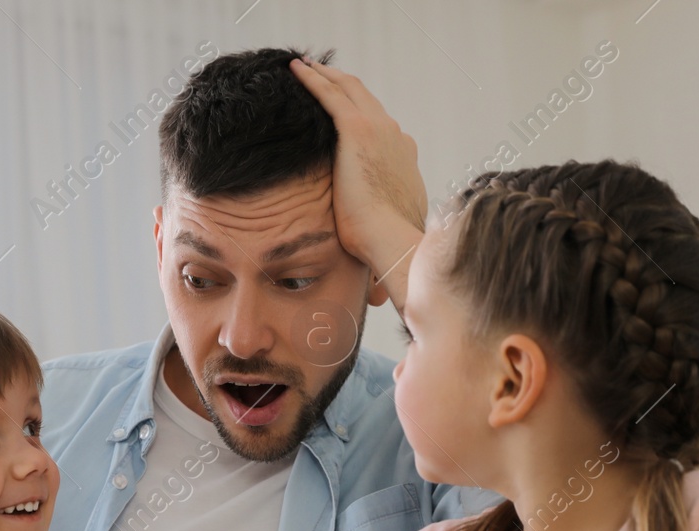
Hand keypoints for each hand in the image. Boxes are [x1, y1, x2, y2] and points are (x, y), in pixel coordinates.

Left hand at [289, 58, 426, 282]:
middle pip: (366, 103)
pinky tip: (295, 70)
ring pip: (348, 91)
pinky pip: (331, 95)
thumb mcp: (382, 243)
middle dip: (342, 87)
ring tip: (304, 66)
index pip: (381, 132)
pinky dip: (314, 79)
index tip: (344, 116)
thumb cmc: (388, 254)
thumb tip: (373, 295)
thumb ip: (375, 254)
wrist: (393, 243)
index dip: (361, 119)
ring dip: (326, 76)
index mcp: (403, 162)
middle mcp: (396, 140)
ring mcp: (379, 132)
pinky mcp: (358, 131)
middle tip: (319, 76)